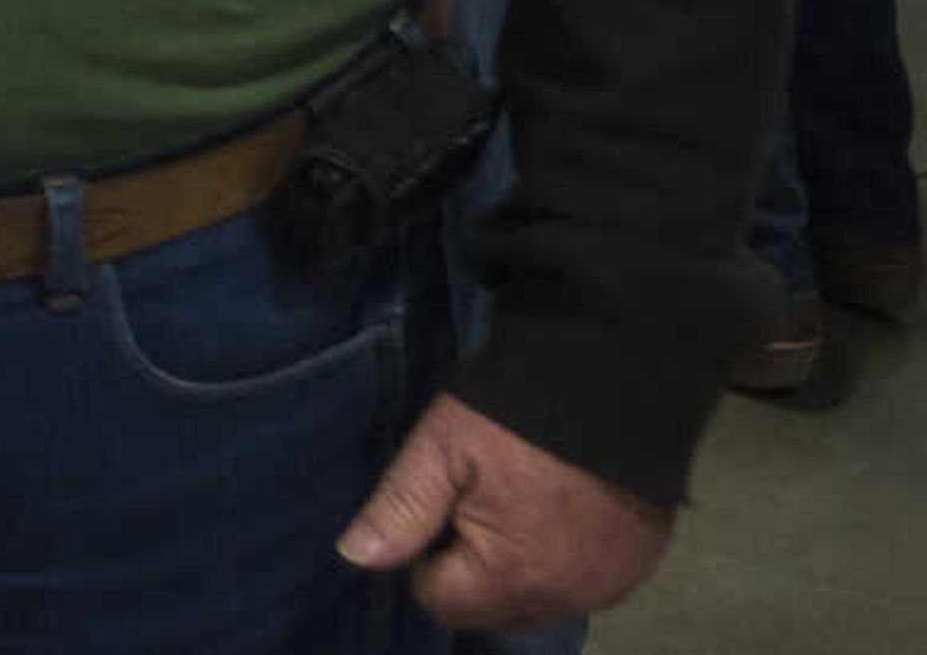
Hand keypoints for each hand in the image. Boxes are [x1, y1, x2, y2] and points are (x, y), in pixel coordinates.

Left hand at [337, 391, 673, 626]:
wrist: (613, 383)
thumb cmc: (513, 416)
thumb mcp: (440, 449)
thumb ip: (400, 508)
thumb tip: (356, 557)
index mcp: (511, 577)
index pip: (442, 604)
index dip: (424, 560)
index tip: (434, 513)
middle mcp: (565, 598)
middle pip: (492, 612)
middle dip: (470, 573)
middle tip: (471, 506)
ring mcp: (609, 585)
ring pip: (539, 603)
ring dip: (518, 573)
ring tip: (514, 507)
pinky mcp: (638, 565)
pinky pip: (583, 586)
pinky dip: (563, 564)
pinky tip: (557, 516)